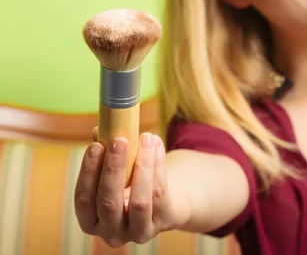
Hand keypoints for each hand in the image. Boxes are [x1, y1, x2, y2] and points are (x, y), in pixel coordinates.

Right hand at [74, 128, 191, 246]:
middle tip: (120, 140)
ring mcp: (138, 232)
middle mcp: (111, 233)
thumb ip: (105, 154)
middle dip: (114, 168)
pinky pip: (160, 194)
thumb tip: (99, 129)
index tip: (96, 145)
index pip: (83, 199)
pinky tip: (157, 144)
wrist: (167, 202)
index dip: (88, 172)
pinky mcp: (162, 223)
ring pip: (139, 200)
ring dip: (143, 165)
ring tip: (146, 137)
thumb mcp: (116, 173)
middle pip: (109, 202)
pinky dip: (159, 166)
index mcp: (91, 221)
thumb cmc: (132, 184)